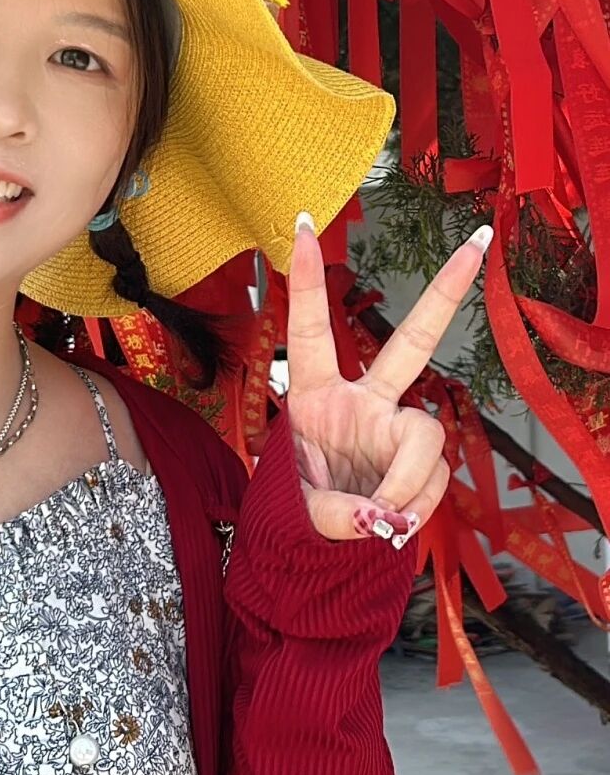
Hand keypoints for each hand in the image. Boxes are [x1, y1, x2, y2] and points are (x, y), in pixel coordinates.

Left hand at [284, 212, 492, 544]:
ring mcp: (396, 428)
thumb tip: (380, 516)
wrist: (325, 547)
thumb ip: (335, 514)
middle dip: (444, 295)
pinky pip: (435, 478)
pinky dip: (416, 507)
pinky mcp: (422, 460)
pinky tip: (395, 520)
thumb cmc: (300, 509)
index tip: (300, 227)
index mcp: (315, 396)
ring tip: (380, 516)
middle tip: (476, 246)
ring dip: (408, 483)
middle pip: (411, 343)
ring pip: (427, 437)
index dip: (305, 280)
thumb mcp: (299, 510)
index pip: (309, 330)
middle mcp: (363, 401)